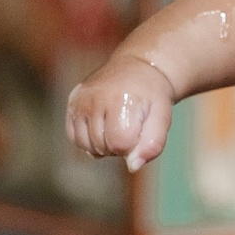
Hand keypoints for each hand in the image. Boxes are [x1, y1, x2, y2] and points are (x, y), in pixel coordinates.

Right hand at [66, 55, 175, 169]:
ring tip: (116, 126)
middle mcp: (95, 98)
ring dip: (103, 145)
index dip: (132, 146)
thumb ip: (153, 144)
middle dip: (119, 146)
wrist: (137, 68)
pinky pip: (74, 138)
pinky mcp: (72, 102)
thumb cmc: (152, 96)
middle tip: (130, 125)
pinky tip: (102, 128)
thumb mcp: (162, 117)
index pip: (119, 144)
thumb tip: (132, 166)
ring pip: (86, 146)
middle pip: (102, 146)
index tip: (140, 131)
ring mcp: (80, 100)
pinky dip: (89, 140)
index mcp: (120, 99)